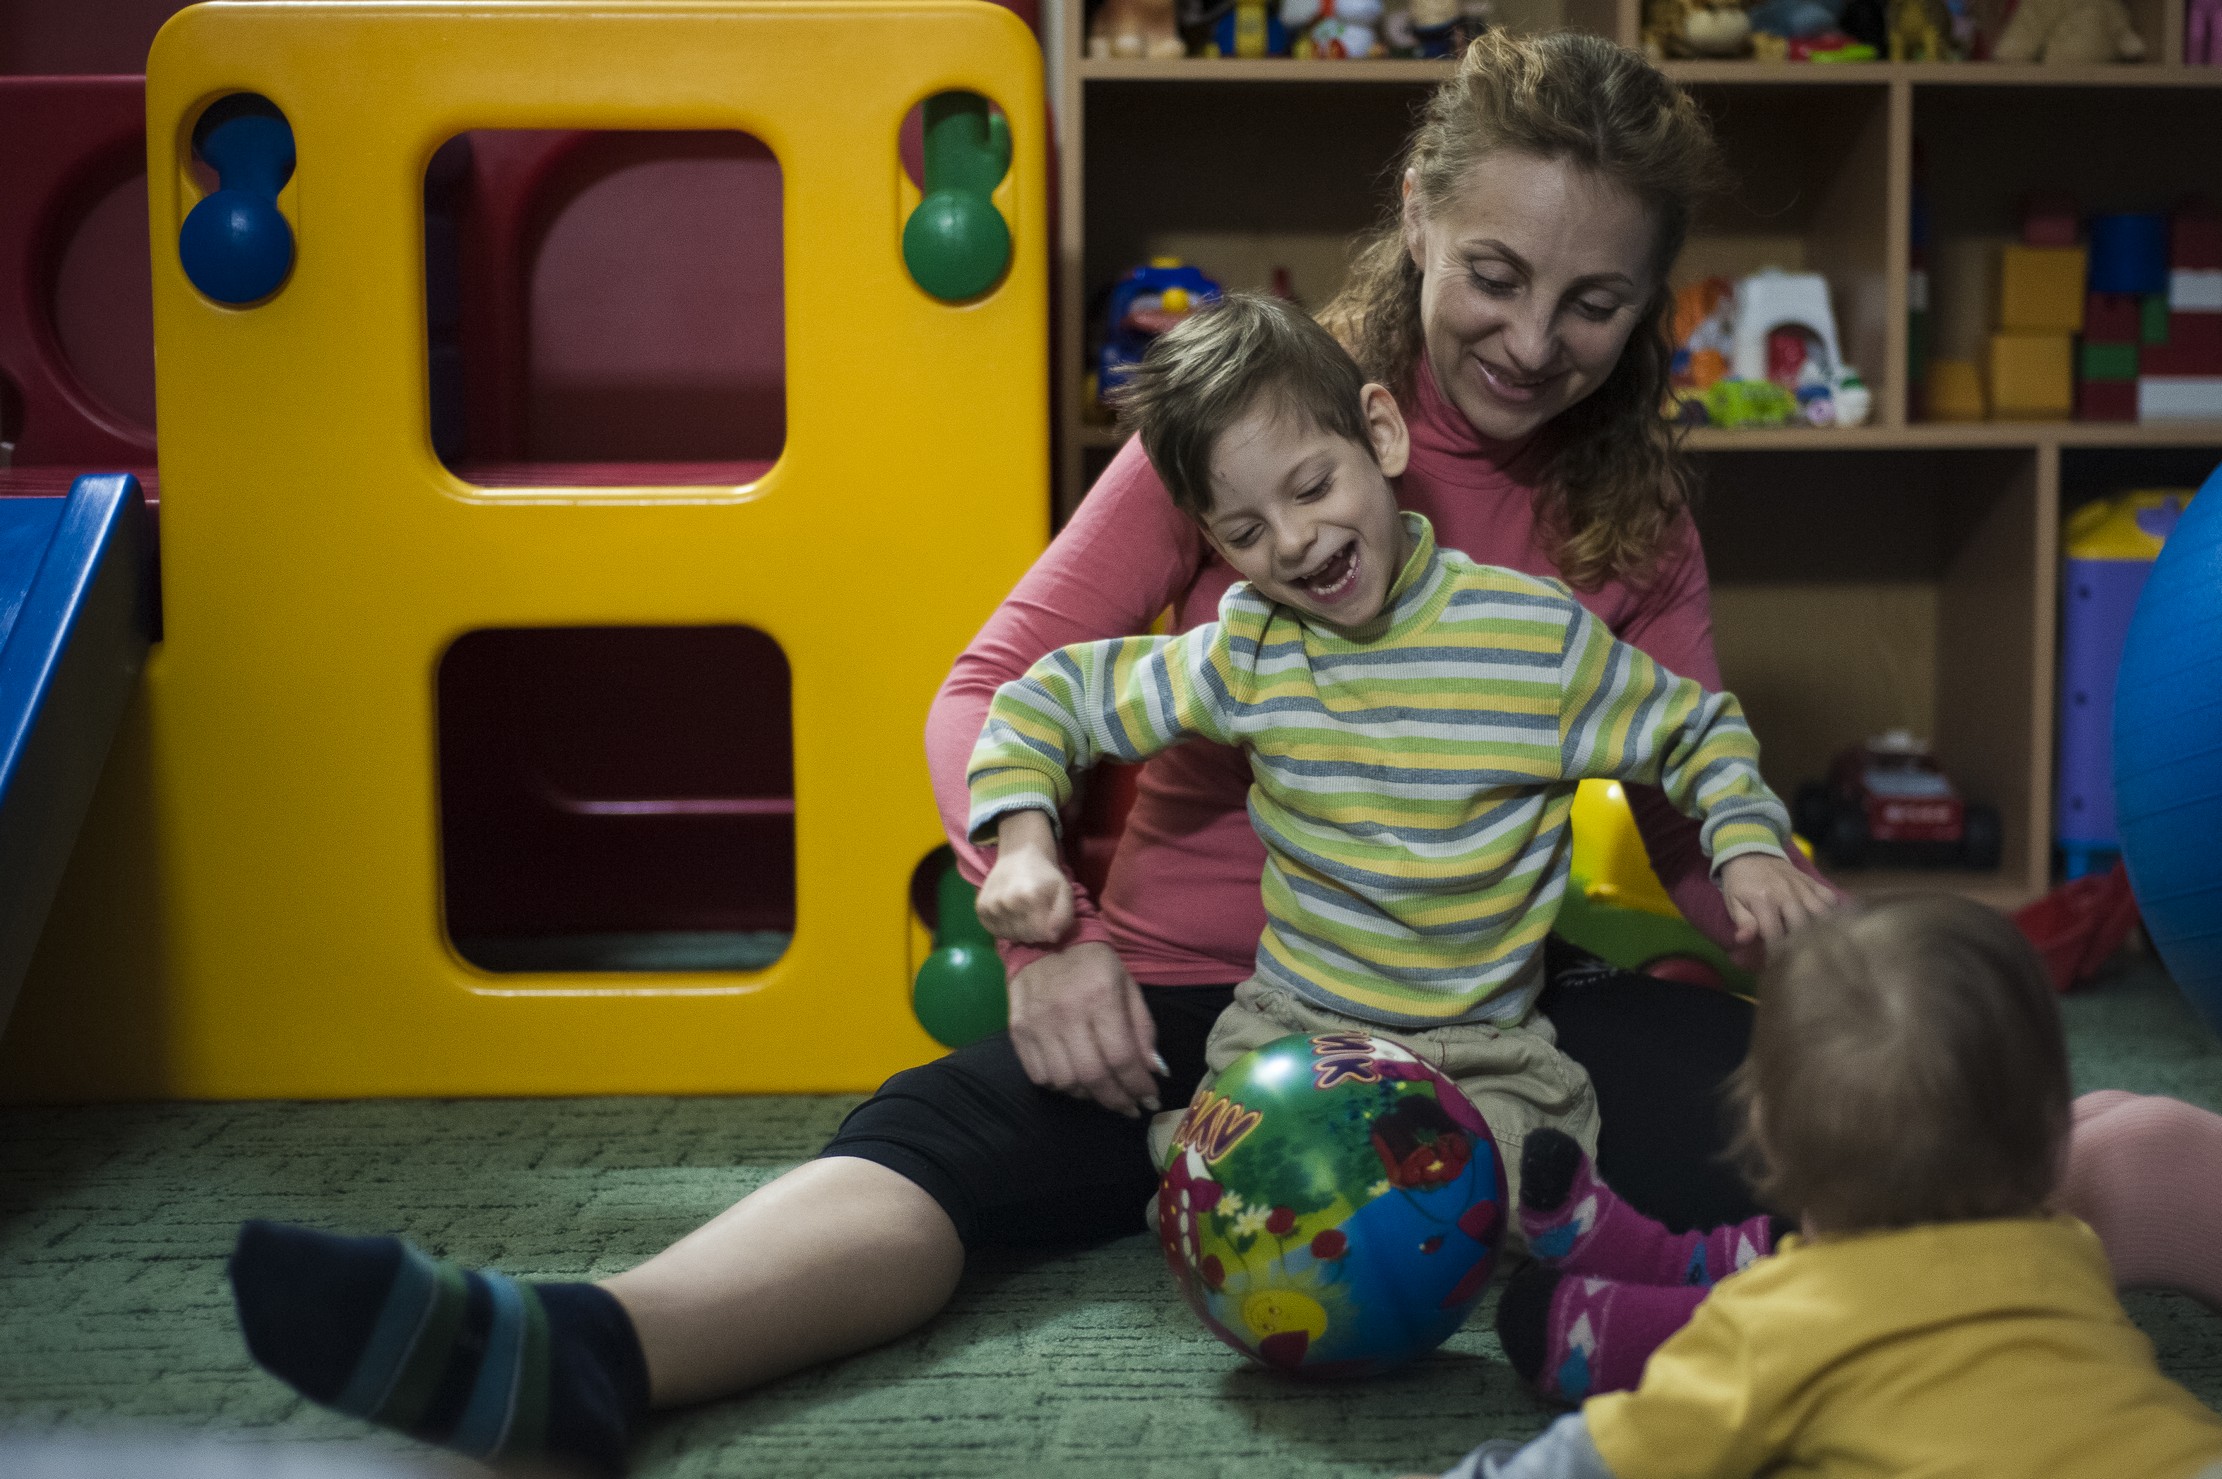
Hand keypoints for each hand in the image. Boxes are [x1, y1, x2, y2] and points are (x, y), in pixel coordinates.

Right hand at [975, 810, 1073, 944]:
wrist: (1018, 854)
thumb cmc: (1045, 874)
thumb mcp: (1064, 890)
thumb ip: (1064, 916)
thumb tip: (1052, 937)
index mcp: (1029, 897)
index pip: (1041, 935)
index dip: (1049, 930)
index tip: (1049, 916)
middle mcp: (1006, 903)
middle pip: (1026, 937)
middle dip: (1036, 931)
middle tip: (1037, 913)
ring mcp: (990, 906)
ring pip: (1011, 936)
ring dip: (1021, 931)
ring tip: (1024, 913)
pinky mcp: (980, 909)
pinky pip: (996, 932)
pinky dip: (1006, 928)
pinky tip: (1011, 914)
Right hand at [1007, 941, 1163, 1118]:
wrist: (1041, 940)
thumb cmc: (1093, 964)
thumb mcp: (1128, 987)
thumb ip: (1143, 1030)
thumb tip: (1156, 1072)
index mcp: (1100, 998)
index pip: (1121, 1057)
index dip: (1138, 1086)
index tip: (1150, 1100)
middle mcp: (1066, 1014)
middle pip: (1093, 1076)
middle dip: (1116, 1100)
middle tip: (1129, 1107)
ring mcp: (1037, 1025)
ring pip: (1065, 1082)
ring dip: (1089, 1095)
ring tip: (1103, 1091)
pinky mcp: (1017, 1032)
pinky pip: (1040, 1076)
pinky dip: (1061, 1086)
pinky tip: (1075, 1080)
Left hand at [1719, 852, 1839, 947]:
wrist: (1751, 852)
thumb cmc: (1741, 883)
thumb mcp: (1733, 902)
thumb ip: (1742, 921)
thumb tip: (1744, 940)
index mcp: (1764, 900)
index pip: (1775, 933)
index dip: (1777, 952)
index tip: (1779, 964)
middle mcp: (1787, 894)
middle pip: (1802, 925)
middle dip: (1802, 945)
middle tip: (1803, 959)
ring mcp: (1803, 887)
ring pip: (1821, 913)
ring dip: (1822, 931)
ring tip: (1821, 946)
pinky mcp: (1813, 882)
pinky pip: (1830, 898)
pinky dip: (1834, 912)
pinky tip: (1833, 925)